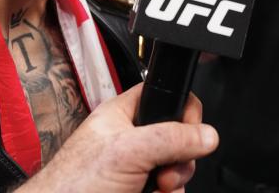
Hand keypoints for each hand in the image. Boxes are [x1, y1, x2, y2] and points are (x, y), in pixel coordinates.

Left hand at [18, 83, 217, 192]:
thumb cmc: (72, 184)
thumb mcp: (128, 151)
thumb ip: (171, 138)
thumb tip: (207, 134)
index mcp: (122, 115)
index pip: (163, 95)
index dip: (182, 109)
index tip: (190, 129)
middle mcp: (130, 140)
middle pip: (177, 138)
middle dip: (180, 158)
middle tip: (167, 170)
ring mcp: (134, 169)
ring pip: (175, 169)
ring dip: (175, 183)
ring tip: (158, 189)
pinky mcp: (138, 191)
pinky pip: (169, 191)